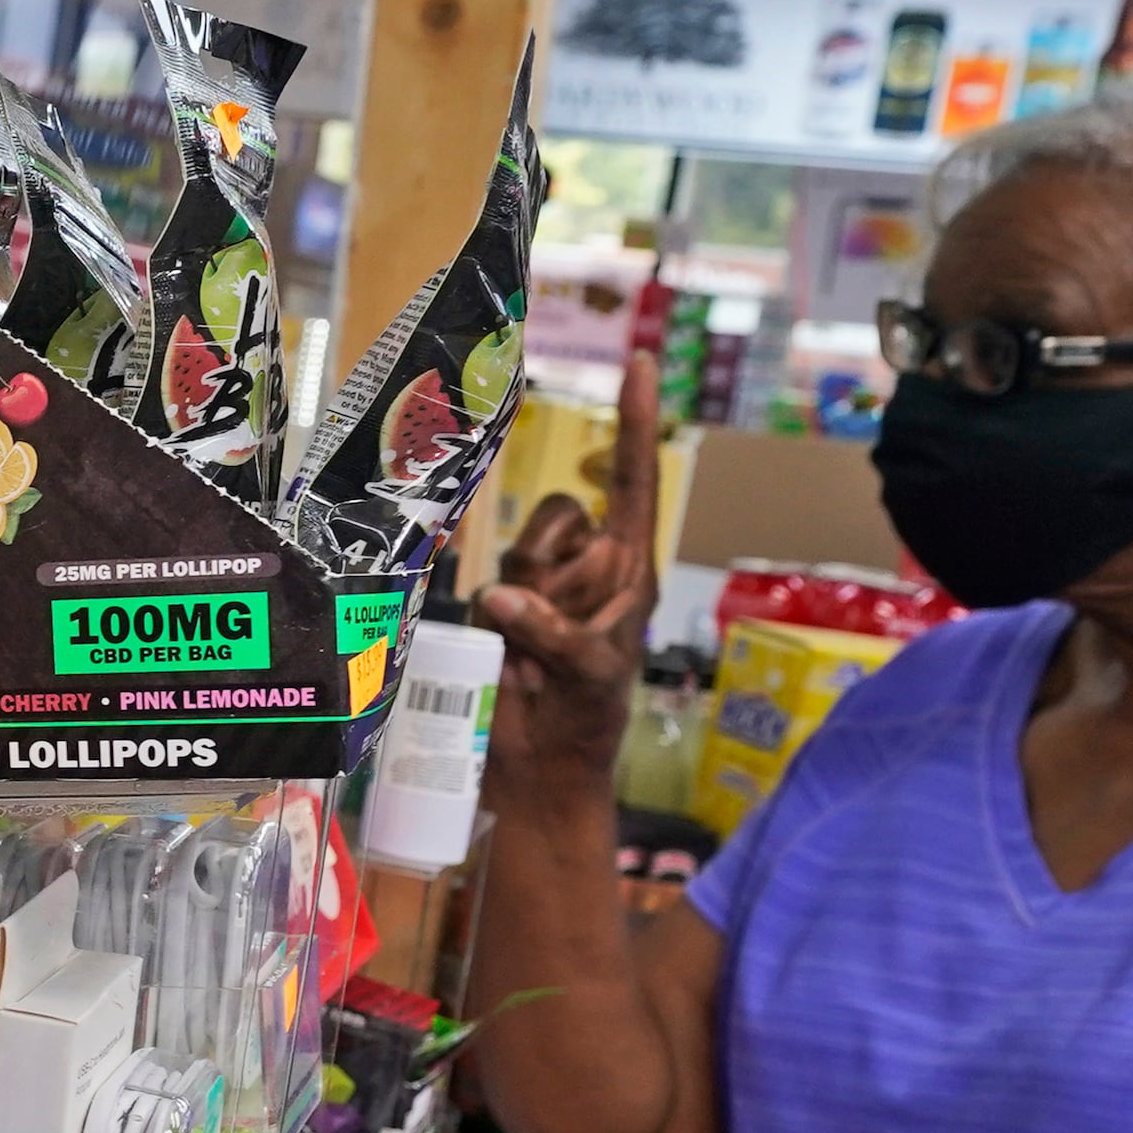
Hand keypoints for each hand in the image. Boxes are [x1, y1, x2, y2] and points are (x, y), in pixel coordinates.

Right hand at [470, 345, 660, 788]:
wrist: (539, 771)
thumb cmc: (587, 725)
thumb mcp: (590, 677)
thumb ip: (553, 632)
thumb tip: (504, 597)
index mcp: (630, 573)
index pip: (633, 483)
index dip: (636, 422)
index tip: (642, 361)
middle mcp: (588, 568)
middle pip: (560, 515)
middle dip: (554, 563)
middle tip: (558, 629)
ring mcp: (542, 586)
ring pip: (522, 544)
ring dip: (526, 589)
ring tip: (535, 649)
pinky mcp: (500, 604)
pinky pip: (490, 577)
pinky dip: (496, 608)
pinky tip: (509, 651)